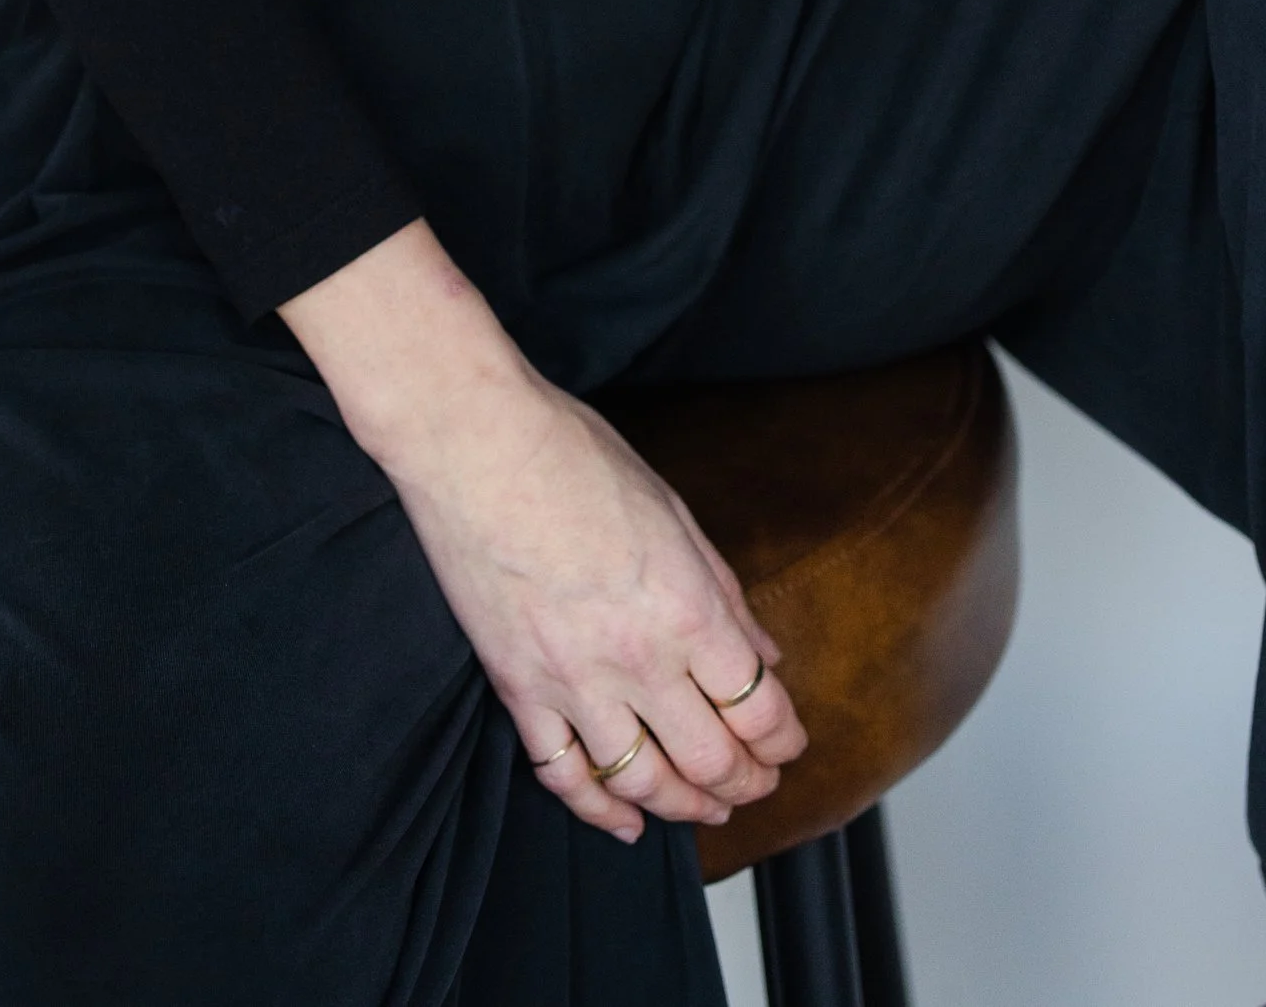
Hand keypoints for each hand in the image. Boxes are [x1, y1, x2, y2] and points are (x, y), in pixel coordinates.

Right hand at [387, 367, 806, 841]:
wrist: (476, 444)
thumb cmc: (574, 455)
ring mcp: (573, 681)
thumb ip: (724, 591)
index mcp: (688, 606)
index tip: (789, 744)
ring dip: (685, 807)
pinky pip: (564, 775)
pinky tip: (626, 822)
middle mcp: (638, 657)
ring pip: (644, 783)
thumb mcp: (674, 510)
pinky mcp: (518, 689)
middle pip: (711, 760)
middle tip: (757, 783)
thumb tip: (765, 652)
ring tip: (706, 809)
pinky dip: (599, 811)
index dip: (783, 740)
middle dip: (746, 783)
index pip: (758, 708)